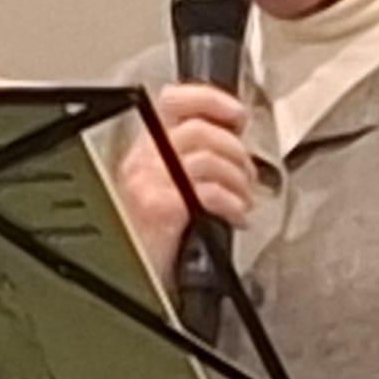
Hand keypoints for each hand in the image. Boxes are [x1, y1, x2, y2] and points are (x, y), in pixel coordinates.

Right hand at [116, 82, 253, 276]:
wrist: (131, 278)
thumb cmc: (148, 242)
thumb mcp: (165, 191)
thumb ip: (189, 162)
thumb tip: (231, 146)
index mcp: (145, 151)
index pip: (174, 102)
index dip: (210, 100)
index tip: (236, 114)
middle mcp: (143, 160)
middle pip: (200, 129)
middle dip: (235, 151)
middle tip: (247, 173)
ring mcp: (150, 181)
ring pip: (209, 158)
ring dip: (238, 179)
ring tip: (243, 198)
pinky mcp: (162, 206)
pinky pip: (209, 191)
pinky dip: (232, 204)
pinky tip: (235, 216)